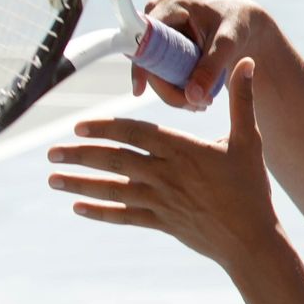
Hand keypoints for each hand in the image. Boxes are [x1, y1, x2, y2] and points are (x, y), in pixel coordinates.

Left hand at [49, 58, 280, 270]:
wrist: (252, 240)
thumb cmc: (252, 189)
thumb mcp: (249, 141)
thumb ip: (242, 101)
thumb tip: (247, 63)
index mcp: (183, 150)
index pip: (135, 134)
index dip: (105, 129)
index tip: (79, 127)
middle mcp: (166, 175)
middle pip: (115, 161)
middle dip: (80, 155)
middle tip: (52, 152)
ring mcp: (161, 201)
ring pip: (113, 189)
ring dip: (79, 183)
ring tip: (52, 178)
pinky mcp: (162, 223)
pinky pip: (124, 217)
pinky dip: (100, 212)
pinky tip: (78, 207)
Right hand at [135, 0, 279, 110]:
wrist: (243, 19)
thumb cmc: (237, 23)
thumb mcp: (228, 43)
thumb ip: (211, 68)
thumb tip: (191, 97)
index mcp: (169, 5)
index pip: (144, 38)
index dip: (140, 64)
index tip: (139, 91)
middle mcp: (157, 13)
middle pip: (148, 58)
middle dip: (167, 86)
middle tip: (196, 107)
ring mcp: (157, 28)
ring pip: (153, 67)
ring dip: (173, 90)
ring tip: (202, 104)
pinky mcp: (162, 42)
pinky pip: (161, 68)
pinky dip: (176, 85)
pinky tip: (196, 96)